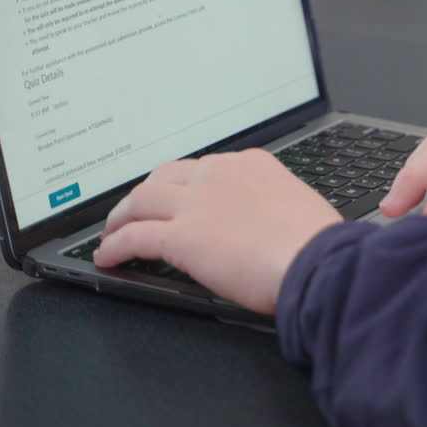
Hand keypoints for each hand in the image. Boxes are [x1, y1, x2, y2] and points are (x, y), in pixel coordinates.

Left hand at [93, 149, 341, 314]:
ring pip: (141, 200)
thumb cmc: (318, 243)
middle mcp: (218, 174)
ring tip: (113, 232)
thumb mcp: (298, 206)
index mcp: (251, 164)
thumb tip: (267, 224)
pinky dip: (115, 246)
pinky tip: (108, 257)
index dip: (186, 185)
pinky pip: (134, 236)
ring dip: (122, 217)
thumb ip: (273, 206)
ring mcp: (196, 203)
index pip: (206, 168)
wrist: (316, 261)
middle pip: (165, 176)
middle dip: (147, 194)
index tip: (181, 198)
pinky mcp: (180, 236)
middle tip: (138, 211)